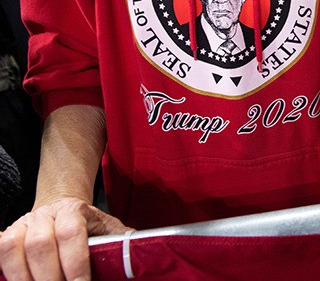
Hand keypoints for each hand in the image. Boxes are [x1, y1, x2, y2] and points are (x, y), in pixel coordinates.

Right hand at [0, 197, 128, 279]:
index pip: (71, 234)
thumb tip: (145, 255)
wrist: (61, 207)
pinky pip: (0, 252)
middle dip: (50, 277)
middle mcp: (45, 215)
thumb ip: (121, 242)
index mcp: (73, 210)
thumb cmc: (86, 224)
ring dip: (25, 278)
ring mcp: (22, 224)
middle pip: (40, 245)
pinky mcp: (7, 236)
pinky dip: (7, 271)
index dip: (75, 263)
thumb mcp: (107, 228)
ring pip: (13, 249)